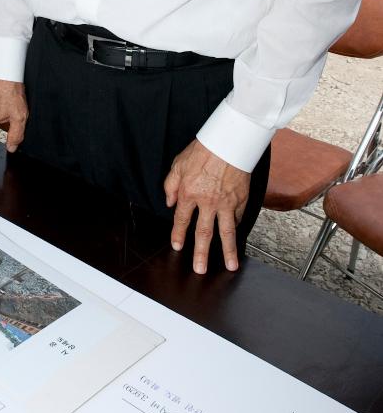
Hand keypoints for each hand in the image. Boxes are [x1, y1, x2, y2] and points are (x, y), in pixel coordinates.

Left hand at [164, 139, 250, 273]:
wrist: (229, 143)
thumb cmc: (203, 151)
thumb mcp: (178, 165)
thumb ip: (171, 185)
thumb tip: (169, 202)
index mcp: (189, 193)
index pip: (182, 220)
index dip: (178, 234)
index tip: (178, 246)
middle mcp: (207, 202)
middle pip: (203, 233)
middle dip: (201, 253)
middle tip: (200, 269)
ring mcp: (226, 203)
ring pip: (227, 232)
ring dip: (229, 251)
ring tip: (231, 266)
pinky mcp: (241, 200)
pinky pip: (238, 218)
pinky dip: (237, 228)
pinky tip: (236, 238)